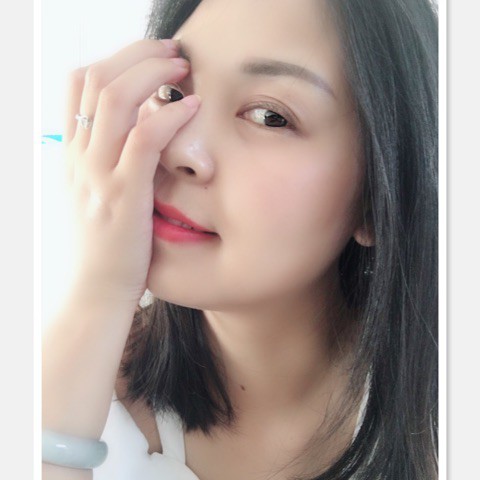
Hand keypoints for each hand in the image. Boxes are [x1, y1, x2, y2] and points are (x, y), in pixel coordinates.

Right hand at [64, 39, 199, 304]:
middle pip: (97, 79)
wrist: (97, 291)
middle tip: (173, 52)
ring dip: (154, 73)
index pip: (78, 85)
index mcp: (73, 154)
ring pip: (115, 99)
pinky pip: (144, 140)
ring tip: (183, 69)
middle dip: (138, 54)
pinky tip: (193, 108)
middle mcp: (80, 157)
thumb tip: (134, 134)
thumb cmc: (106, 246)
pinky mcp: (124, 196)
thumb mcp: (96, 196)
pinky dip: (169, 116)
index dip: (116, 60)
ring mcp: (99, 175)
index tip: (149, 60)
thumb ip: (107, 164)